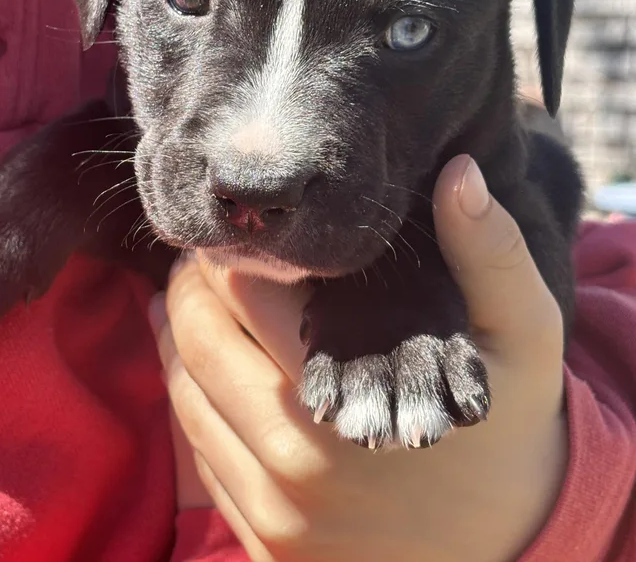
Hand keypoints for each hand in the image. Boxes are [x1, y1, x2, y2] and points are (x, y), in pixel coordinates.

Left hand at [151, 155, 567, 561]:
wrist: (507, 547)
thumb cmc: (507, 430)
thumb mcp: (521, 338)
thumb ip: (489, 254)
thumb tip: (459, 173)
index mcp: (349, 392)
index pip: (247, 293)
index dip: (230, 251)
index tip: (235, 231)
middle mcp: (296, 457)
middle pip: (200, 339)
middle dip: (191, 286)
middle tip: (200, 258)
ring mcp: (272, 508)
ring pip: (184, 394)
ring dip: (175, 335)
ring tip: (186, 298)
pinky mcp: (262, 542)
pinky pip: (196, 453)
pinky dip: (186, 397)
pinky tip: (196, 364)